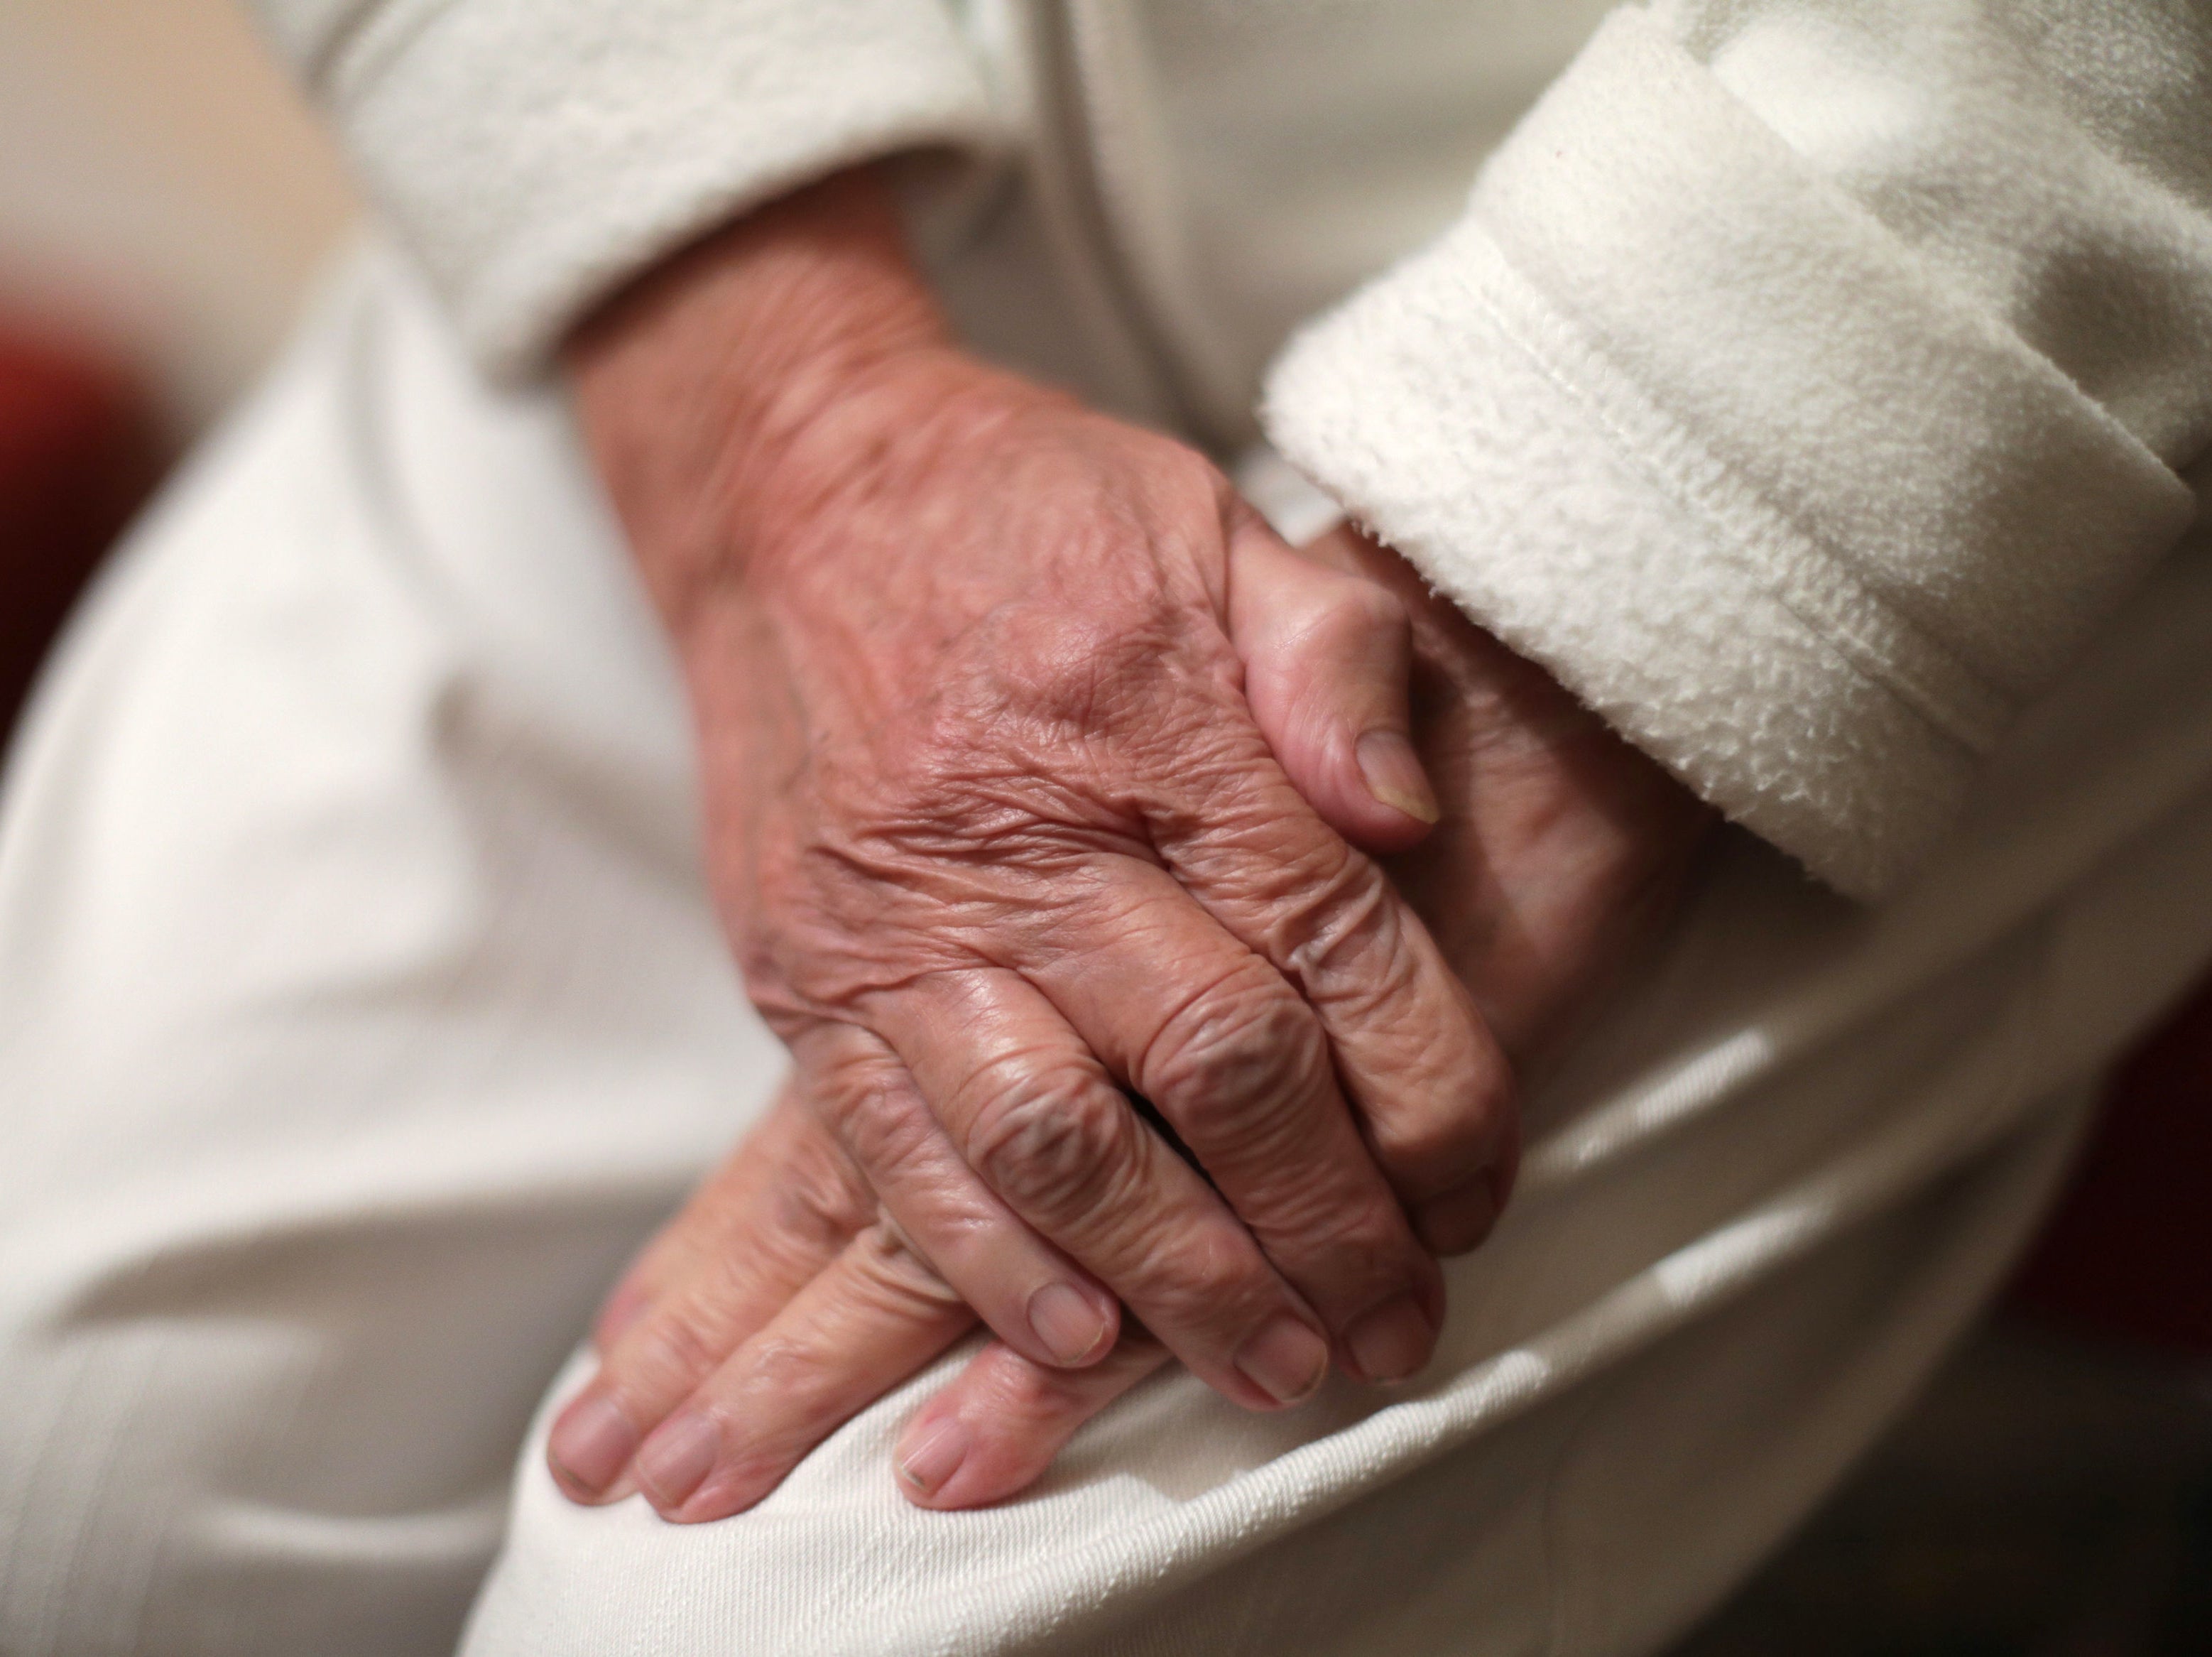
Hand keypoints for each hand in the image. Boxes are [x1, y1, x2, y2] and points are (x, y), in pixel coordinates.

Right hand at [555, 169, 1514, 1514]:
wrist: (794, 489)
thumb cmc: (1031, 511)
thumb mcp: (1215, 526)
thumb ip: (1336, 661)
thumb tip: (1415, 822)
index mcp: (1158, 722)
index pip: (1332, 948)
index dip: (1429, 1095)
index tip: (1477, 1192)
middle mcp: (1028, 835)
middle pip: (1215, 1070)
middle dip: (1326, 1226)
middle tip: (1394, 1331)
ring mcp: (900, 917)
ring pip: (1059, 1143)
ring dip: (1179, 1280)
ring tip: (1274, 1372)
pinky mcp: (803, 972)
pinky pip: (894, 1151)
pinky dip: (989, 1263)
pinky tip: (1075, 1340)